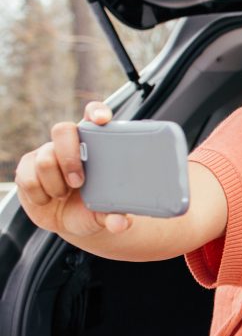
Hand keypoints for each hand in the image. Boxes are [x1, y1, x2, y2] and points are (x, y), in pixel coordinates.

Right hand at [15, 102, 132, 238]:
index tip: (102, 120)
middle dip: (69, 158)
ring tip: (64, 195)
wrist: (71, 222)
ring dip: (56, 185)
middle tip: (79, 183)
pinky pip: (28, 178)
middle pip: (62, 130)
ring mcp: (46, 154)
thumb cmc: (94, 208)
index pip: (93, 115)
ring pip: (45, 159)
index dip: (96, 111)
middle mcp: (69, 144)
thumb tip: (120, 224)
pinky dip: (41, 195)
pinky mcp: (27, 169)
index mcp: (95, 145)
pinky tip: (49, 199)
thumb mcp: (106, 212)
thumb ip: (115, 215)